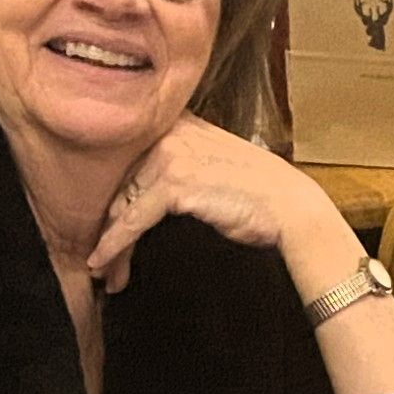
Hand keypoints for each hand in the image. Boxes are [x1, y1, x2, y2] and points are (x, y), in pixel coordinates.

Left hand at [87, 114, 351, 291]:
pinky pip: (131, 220)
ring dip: (110, 242)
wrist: (291, 208)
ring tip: (104, 271)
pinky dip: (113, 245)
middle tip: (102, 258)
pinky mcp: (173, 184)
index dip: (115, 198)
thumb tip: (143, 193)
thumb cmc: (261, 193)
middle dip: (109, 224)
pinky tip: (103, 263)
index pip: (131, 162)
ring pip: (122, 205)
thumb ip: (183, 161)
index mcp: (180, 123)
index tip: (106, 227)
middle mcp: (170, 133)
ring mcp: (170, 156)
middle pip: (121, 184)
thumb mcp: (216, 162)